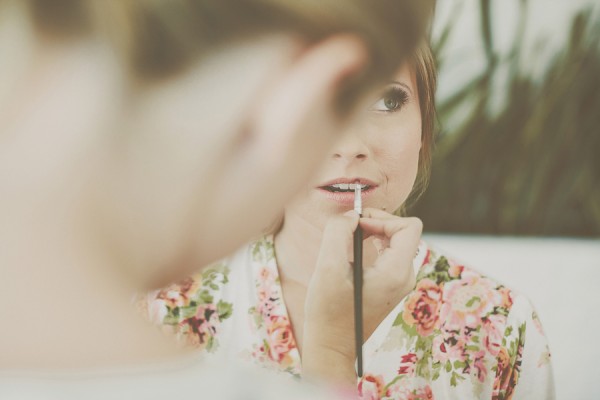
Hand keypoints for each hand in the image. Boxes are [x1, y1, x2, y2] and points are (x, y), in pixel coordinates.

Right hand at [302, 208, 421, 382]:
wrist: (331, 346)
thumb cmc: (328, 312)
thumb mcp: (327, 267)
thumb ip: (338, 233)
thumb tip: (351, 215)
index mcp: (396, 272)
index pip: (409, 227)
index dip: (382, 217)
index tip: (357, 225)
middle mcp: (405, 277)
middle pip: (402, 232)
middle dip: (375, 223)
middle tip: (347, 230)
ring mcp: (399, 283)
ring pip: (394, 242)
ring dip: (371, 235)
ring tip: (346, 243)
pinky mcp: (390, 287)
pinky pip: (387, 255)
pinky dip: (370, 247)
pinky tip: (350, 257)